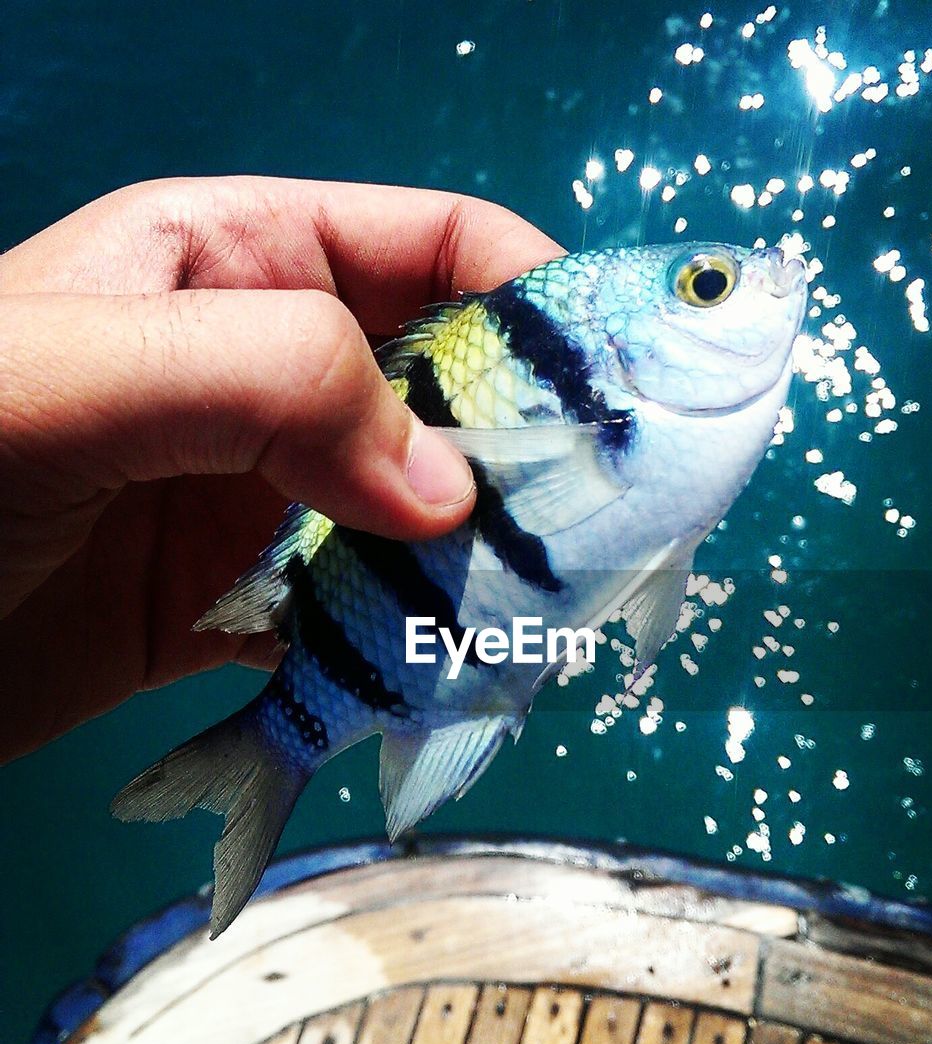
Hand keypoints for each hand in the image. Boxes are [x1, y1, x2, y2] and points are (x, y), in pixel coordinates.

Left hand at [0, 177, 561, 759]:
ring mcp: (248, 493)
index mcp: (230, 261)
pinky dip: (405, 639)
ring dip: (475, 561)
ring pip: (408, 513)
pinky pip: (351, 611)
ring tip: (535, 613)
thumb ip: (267, 381)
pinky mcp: (228, 602)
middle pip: (440, 389)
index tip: (616, 387)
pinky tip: (440, 667)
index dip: (536, 299)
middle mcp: (254, 372)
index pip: (429, 247)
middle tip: (595, 528)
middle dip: (524, 449)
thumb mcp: (74, 374)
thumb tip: (446, 490)